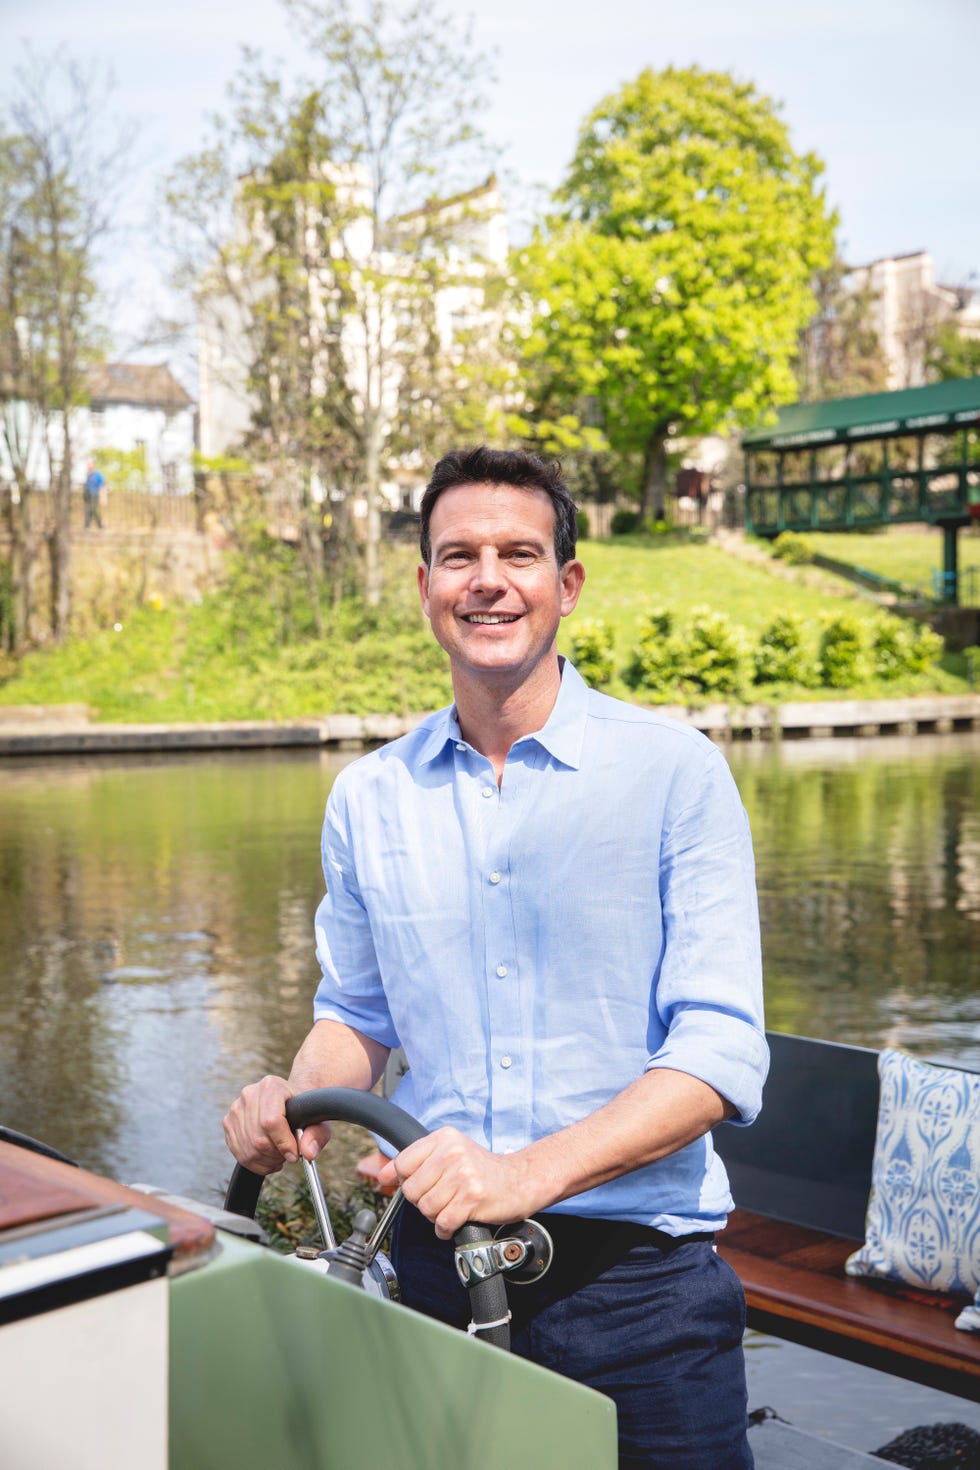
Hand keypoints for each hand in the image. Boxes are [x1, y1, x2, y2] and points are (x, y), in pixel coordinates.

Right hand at [222, 1074, 330, 1173]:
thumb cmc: (304, 1110)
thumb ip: (316, 1135)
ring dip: (266, 1161)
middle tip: (288, 1155)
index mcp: (271, 1086)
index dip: (283, 1143)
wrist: (290, 1101)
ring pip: (248, 1150)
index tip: (294, 1155)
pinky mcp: (228, 1123)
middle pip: (258, 1139)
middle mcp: (250, 1094)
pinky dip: (255, 1163)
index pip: (271, 1121)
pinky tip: (268, 1158)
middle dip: (276, 1155)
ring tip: (279, 1156)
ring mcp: (236, 1109)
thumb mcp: (318, 1120)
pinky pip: (239, 1153)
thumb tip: (308, 1153)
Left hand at [376, 1127, 538, 1239]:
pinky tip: (458, 1220)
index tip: (424, 1186)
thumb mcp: (449, 1155)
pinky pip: (443, 1222)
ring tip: (453, 1207)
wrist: (522, 1180)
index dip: (409, 1182)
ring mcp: (463, 1173)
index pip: (403, 1163)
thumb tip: (380, 1174)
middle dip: (424, 1202)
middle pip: (411, 1190)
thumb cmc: (483, 1171)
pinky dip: (447, 1228)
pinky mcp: (472, 1196)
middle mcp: (452, 1152)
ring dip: (437, 1216)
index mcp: (444, 1138)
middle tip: (445, 1198)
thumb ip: (415, 1162)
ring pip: (426, 1208)